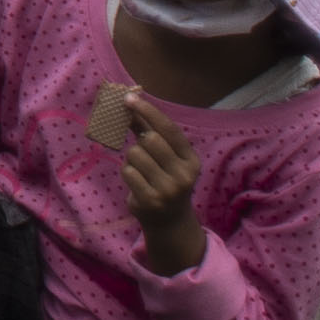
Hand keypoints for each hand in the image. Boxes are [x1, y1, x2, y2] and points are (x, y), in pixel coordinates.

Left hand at [118, 96, 207, 275]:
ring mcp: (168, 189)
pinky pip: (127, 171)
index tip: (129, 98)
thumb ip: (150, 131)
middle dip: (139, 142)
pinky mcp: (151, 200)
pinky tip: (138, 183)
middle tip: (142, 152)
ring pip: (135, 154)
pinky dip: (127, 173)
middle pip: (149, 139)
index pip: (169, 128)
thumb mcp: (167, 157)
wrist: (169, 221)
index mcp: (191, 160)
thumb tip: (131, 104)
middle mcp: (184, 174)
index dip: (148, 110)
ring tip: (142, 172)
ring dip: (132, 160)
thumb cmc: (165, 180)